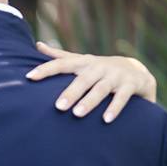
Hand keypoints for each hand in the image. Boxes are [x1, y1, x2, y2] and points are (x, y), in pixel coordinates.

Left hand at [25, 42, 157, 123]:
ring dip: (90, 101)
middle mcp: (99, 67)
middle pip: (83, 80)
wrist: (137, 71)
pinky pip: (122, 97)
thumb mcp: (82, 61)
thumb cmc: (100, 69)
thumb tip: (37, 45)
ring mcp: (116, 75)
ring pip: (101, 89)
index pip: (62, 63)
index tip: (29, 77)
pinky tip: (106, 120)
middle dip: (70, 92)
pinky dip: (114, 108)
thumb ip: (60, 56)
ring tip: (77, 114)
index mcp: (84, 62)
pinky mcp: (131, 85)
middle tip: (58, 107)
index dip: (45, 69)